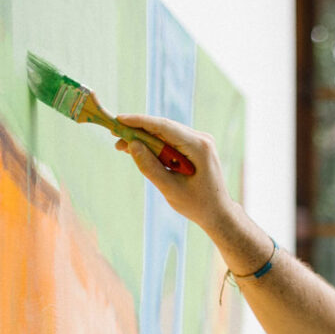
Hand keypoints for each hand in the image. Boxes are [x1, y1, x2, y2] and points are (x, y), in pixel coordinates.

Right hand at [114, 114, 237, 235]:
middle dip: (138, 131)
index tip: (119, 119)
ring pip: (166, 133)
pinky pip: (171, 141)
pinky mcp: (196, 147)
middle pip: (164, 128)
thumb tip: (132, 145)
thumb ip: (150, 167)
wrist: (219, 214)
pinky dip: (155, 145)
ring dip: (145, 138)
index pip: (164, 127)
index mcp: (199, 147)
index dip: (140, 121)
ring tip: (123, 146)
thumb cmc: (198, 205)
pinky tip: (140, 150)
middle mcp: (201, 139)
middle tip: (115, 137)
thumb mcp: (170, 190)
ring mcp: (200, 141)